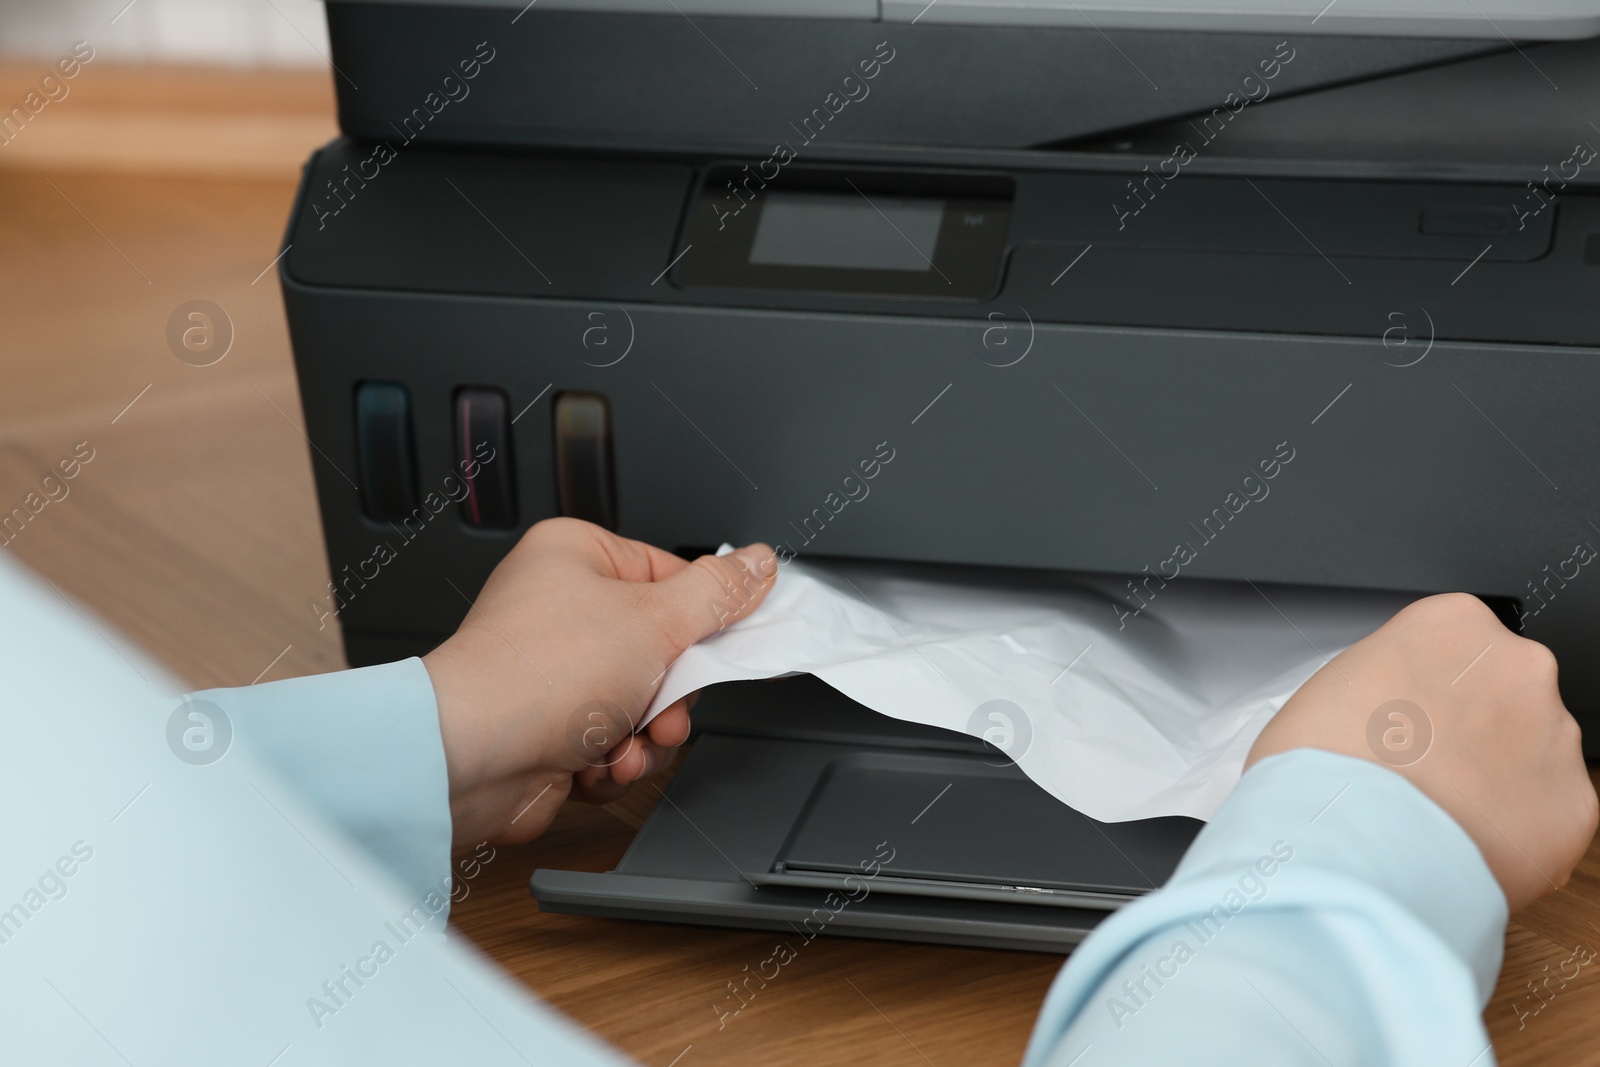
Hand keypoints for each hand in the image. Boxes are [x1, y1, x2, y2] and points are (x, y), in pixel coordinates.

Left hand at [422, 518, 776, 847]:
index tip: (724, 646)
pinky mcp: (551, 729)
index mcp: (578, 556)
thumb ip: (718, 593)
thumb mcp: (656, 620)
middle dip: (671, 697)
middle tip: (663, 706)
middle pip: (664, 649)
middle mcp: (563, 609)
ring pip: (644, 705)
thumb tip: (758, 563)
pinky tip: (596, 763)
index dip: (702, 620)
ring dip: (646, 736)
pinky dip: (614, 762)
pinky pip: (613, 743)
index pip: (672, 577)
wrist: (472, 759)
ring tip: (625, 742)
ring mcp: (556, 672)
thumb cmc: (536, 674)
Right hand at [1246, 593, 1596, 911]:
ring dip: (1494, 780)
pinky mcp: (1576, 803)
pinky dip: (1514, 832)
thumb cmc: (1324, 767)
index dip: (1424, 689)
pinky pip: (1547, 815)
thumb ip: (1381, 686)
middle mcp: (1519, 666)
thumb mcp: (1328, 690)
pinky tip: (1464, 843)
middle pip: (1501, 693)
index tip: (1406, 719)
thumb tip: (1389, 715)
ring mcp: (1556, 734)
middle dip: (1470, 731)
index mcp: (1454, 623)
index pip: (1453, 644)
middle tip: (1420, 771)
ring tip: (1436, 816)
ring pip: (1530, 755)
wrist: (1352, 845)